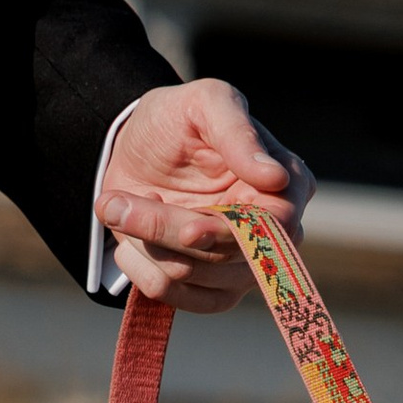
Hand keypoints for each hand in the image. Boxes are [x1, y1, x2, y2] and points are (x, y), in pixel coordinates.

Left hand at [97, 78, 316, 312]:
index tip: (191, 230)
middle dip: (167, 232)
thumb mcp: (204, 102)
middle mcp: (275, 235)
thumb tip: (275, 177)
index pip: (275, 229)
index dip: (233, 235)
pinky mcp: (214, 291)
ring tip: (120, 205)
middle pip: (228, 259)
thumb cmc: (178, 120)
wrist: (138, 150)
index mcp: (287, 187)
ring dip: (146, 242)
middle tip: (114, 205)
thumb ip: (237, 131)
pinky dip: (142, 271)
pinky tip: (127, 241)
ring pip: (195, 278)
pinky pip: (179, 299)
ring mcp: (246, 268)